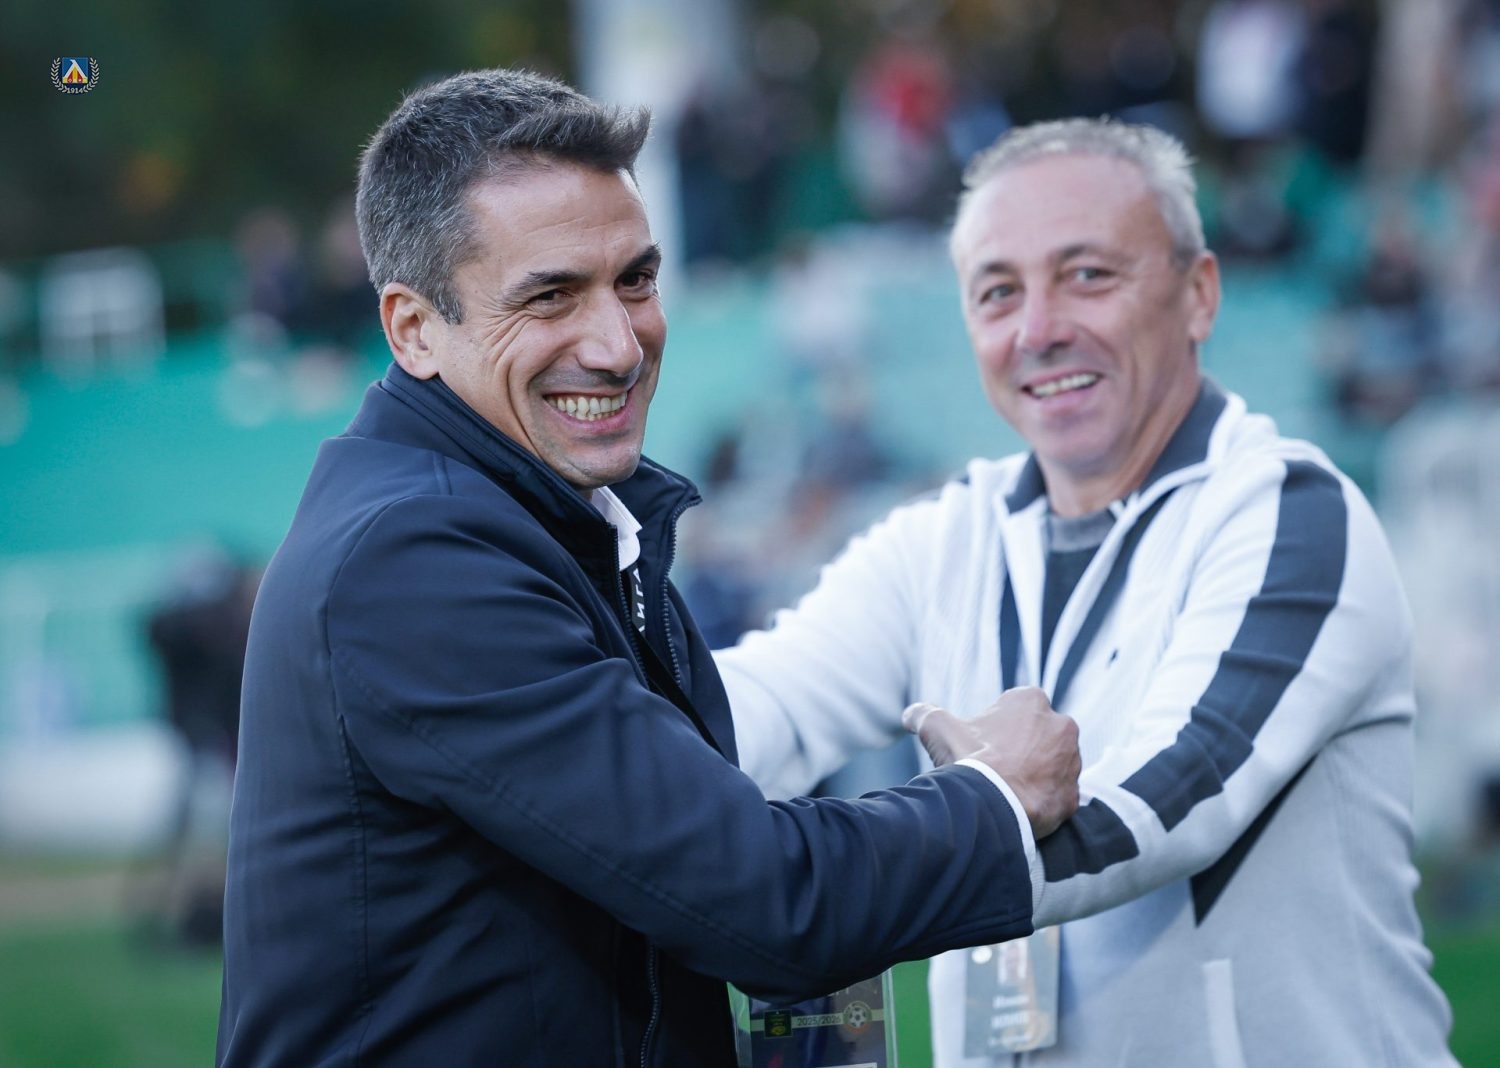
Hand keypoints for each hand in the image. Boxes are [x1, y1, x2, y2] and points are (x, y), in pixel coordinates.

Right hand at [903, 687, 1079, 838]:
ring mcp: (1072, 763)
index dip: (994, 729)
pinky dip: (1041, 802)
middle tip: (995, 768)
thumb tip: (910, 714)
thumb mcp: (938, 729)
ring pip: (1051, 766)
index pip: (1015, 710)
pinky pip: (1057, 796)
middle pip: (1037, 737)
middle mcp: (1061, 725)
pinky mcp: (1073, 796)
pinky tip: (1019, 807)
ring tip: (1006, 789)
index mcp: (1031, 701)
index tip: (981, 746)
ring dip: (1034, 775)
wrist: (992, 807)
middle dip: (1021, 750)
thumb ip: (923, 714)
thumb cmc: (969, 760)